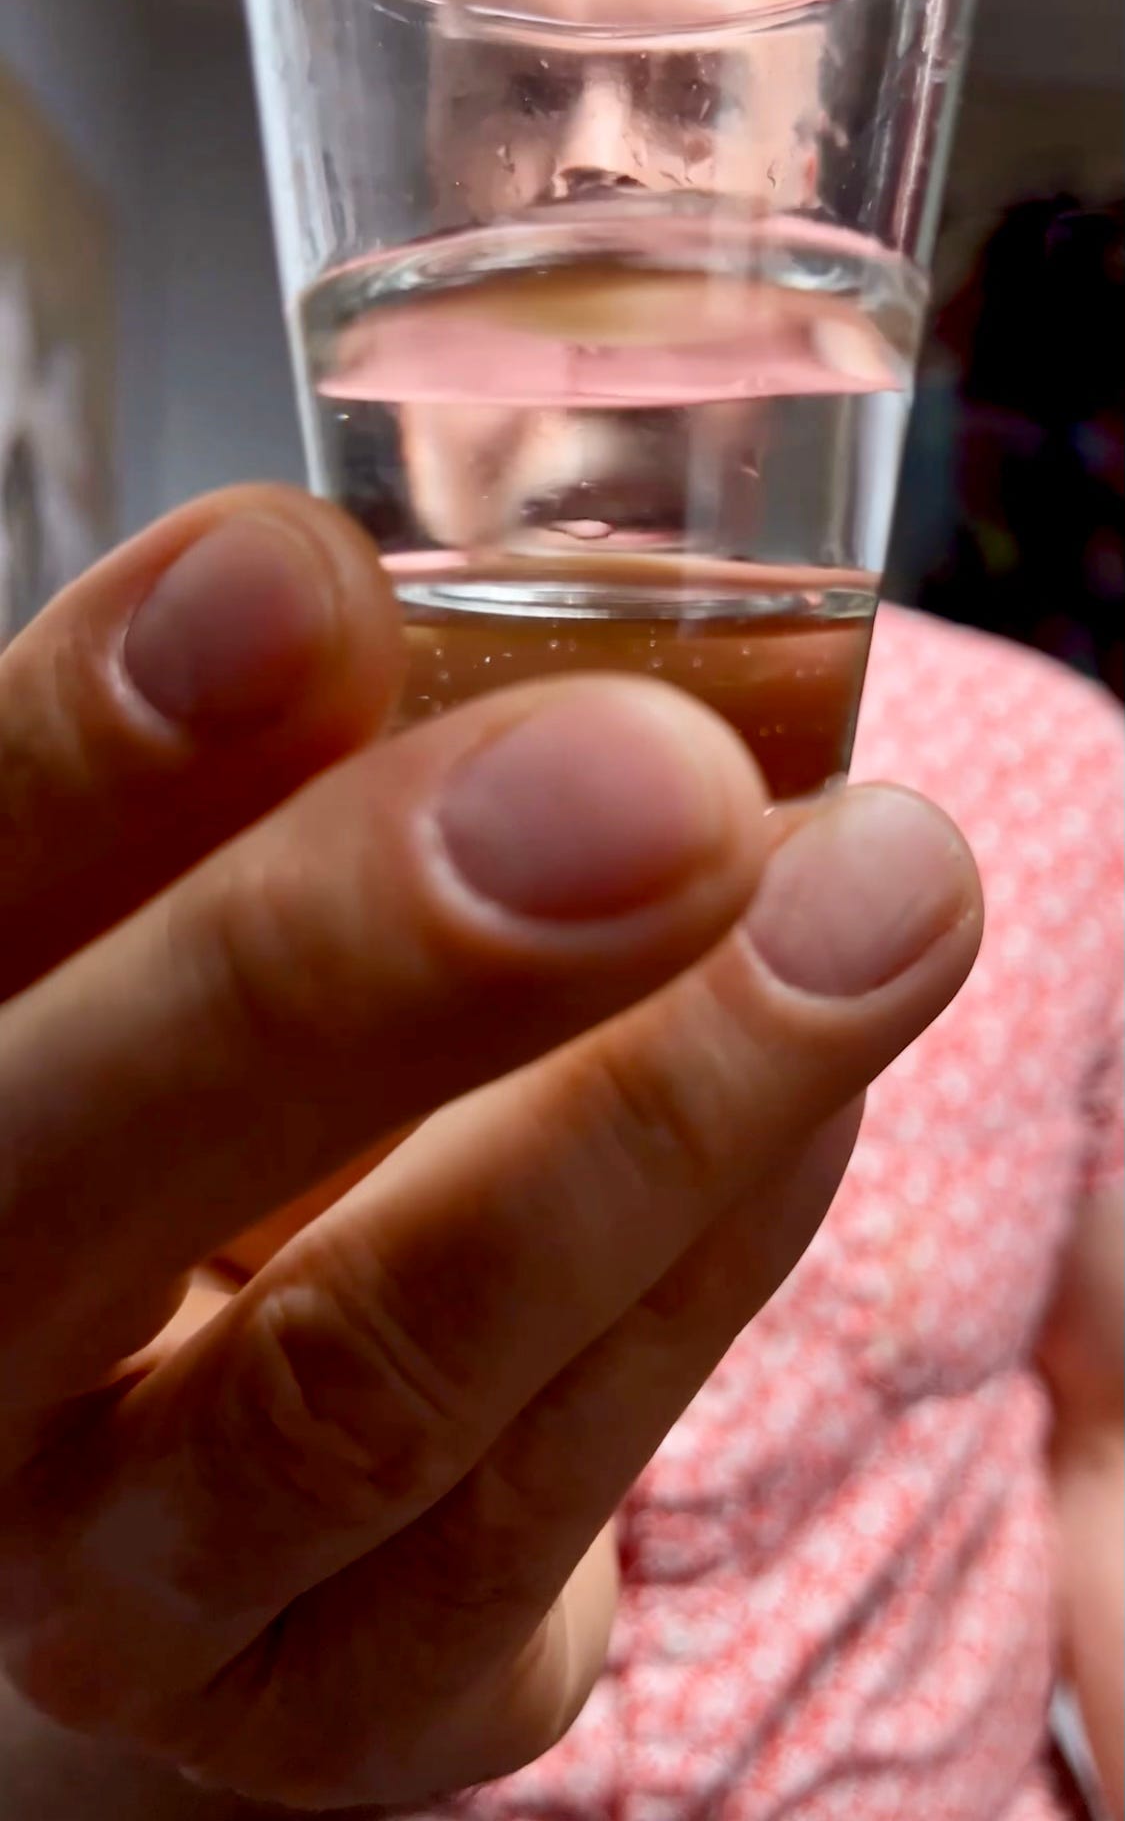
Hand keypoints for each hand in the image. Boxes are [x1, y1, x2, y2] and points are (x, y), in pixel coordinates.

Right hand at [0, 486, 981, 1810]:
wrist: (183, 1476)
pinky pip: (530, 1503)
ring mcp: (106, 1582)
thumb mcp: (191, 927)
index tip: (293, 574)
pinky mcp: (316, 1699)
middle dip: (350, 953)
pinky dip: (704, 1267)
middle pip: (52, 1179)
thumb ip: (253, 784)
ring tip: (882, 895)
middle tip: (655, 781)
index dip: (88, 750)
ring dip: (654, 1122)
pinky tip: (831, 1084)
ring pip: (354, 1377)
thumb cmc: (200, 1126)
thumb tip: (369, 583)